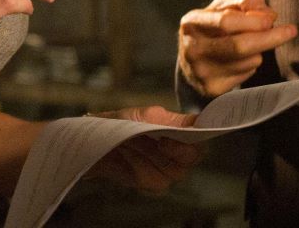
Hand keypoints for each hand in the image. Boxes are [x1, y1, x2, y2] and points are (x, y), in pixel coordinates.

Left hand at [84, 106, 201, 193]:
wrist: (98, 139)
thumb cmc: (122, 123)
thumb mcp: (146, 115)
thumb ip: (173, 121)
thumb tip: (198, 120)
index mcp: (180, 134)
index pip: (200, 142)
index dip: (197, 141)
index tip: (184, 135)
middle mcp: (177, 155)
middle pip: (190, 160)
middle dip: (174, 149)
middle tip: (159, 141)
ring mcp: (166, 171)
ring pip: (173, 172)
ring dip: (151, 154)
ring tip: (134, 141)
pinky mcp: (152, 184)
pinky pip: (155, 180)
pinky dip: (140, 165)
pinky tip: (128, 154)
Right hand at [177, 0, 296, 97]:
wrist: (192, 57)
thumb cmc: (213, 25)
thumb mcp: (224, 5)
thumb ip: (245, 0)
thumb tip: (266, 13)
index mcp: (192, 23)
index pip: (226, 22)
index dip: (253, 21)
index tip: (273, 18)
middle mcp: (193, 49)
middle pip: (240, 46)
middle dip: (270, 38)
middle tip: (290, 31)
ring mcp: (201, 72)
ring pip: (248, 61)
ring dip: (259, 50)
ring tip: (252, 43)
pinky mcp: (212, 89)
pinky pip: (246, 76)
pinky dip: (252, 65)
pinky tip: (243, 59)